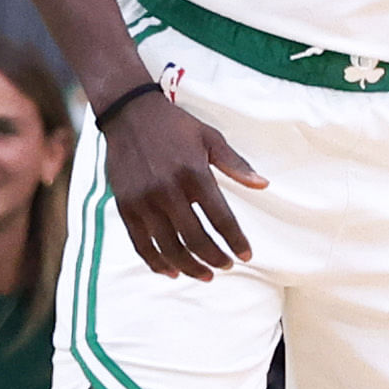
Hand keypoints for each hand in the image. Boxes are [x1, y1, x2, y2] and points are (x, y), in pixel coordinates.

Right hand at [100, 88, 269, 279]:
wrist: (129, 114)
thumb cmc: (174, 125)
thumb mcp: (210, 138)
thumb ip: (235, 164)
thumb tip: (263, 185)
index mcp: (194, 173)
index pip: (221, 219)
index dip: (236, 241)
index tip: (246, 255)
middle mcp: (168, 190)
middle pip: (196, 239)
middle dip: (215, 258)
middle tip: (226, 267)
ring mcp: (144, 200)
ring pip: (169, 247)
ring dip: (189, 266)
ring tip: (204, 275)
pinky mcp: (125, 206)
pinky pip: (140, 243)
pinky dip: (156, 262)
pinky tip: (171, 271)